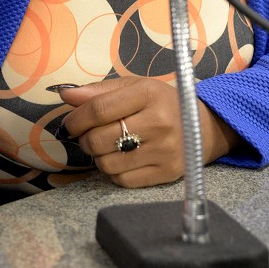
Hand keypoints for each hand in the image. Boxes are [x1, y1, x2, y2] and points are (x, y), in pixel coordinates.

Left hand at [58, 76, 238, 187]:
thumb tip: (66, 94)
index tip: (71, 122)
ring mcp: (164, 151)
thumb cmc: (161, 103)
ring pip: (108, 163)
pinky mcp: (167, 173)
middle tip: (89, 134)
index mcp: (148, 94)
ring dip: (98, 156)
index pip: (99, 109)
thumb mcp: (134, 87)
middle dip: (85, 138)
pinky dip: (113, 171)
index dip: (77, 119)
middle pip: (100, 138)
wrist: (202, 126)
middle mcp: (159, 122)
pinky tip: (121, 159)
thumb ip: (99, 91)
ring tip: (107, 146)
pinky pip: (122, 180)